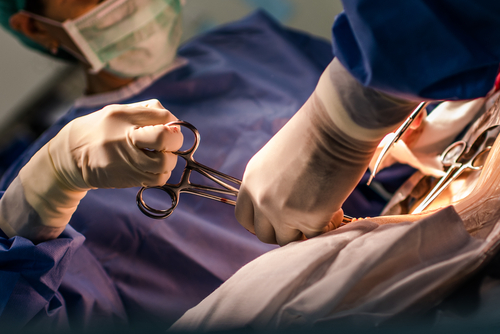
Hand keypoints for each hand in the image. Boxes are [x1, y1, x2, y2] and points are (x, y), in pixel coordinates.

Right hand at [51, 99, 182, 189]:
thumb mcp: (117, 111)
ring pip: (164, 163)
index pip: (163, 116)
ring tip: (161, 156)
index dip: (173, 123)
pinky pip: (157, 179)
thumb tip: (173, 122)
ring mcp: (126, 160)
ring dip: (169, 160)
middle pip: (164, 139)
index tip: (170, 128)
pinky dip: (161, 174)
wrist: (69, 158)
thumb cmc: (99, 130)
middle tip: (171, 143)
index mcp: (123, 116)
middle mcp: (124, 137)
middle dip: (175, 141)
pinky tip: (153, 168)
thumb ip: (146, 112)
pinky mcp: (127, 178)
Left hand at [235, 60, 417, 245]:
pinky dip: (326, 226)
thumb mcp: (278, 158)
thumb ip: (273, 183)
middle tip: (303, 217)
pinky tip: (336, 207)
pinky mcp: (308, 218)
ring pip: (287, 240)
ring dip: (303, 231)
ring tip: (321, 211)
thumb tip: (285, 205)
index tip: (278, 220)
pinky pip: (314, 236)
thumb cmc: (314, 133)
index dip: (261, 222)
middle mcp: (261, 198)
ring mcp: (282, 211)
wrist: (336, 124)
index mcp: (251, 180)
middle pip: (264, 234)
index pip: (244, 217)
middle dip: (283, 230)